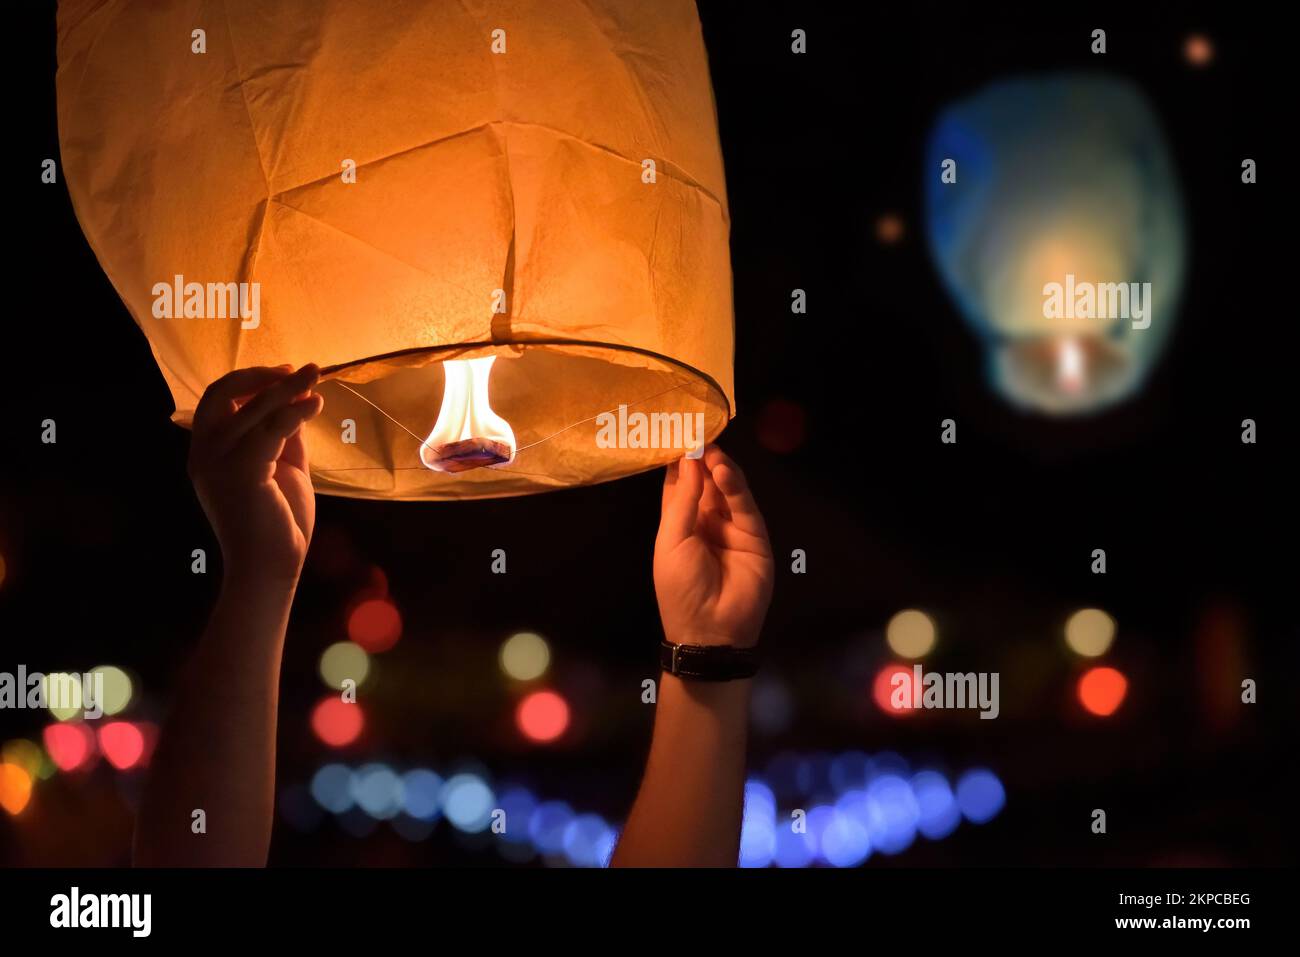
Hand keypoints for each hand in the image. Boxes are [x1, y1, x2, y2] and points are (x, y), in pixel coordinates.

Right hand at [188, 364, 323, 582]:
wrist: (271, 567)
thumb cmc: (278, 522)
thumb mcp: (281, 466)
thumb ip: (282, 433)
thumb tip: (296, 397)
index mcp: (207, 451)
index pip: (217, 399)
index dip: (250, 379)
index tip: (286, 371)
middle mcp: (203, 453)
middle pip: (223, 393)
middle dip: (262, 375)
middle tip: (301, 368)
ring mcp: (217, 462)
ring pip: (252, 408)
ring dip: (287, 387)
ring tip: (317, 375)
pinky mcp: (241, 471)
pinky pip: (271, 429)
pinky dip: (295, 411)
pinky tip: (317, 403)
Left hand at [654, 445, 772, 647]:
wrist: (710, 630)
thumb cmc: (680, 588)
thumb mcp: (671, 540)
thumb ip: (681, 499)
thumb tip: (687, 459)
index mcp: (679, 524)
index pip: (679, 484)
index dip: (678, 461)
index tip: (674, 431)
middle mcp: (706, 522)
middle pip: (704, 481)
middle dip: (700, 458)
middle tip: (696, 430)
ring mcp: (731, 528)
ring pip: (727, 489)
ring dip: (718, 467)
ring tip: (710, 448)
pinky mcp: (755, 535)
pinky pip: (745, 505)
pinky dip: (735, 486)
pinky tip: (723, 470)